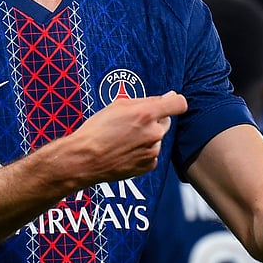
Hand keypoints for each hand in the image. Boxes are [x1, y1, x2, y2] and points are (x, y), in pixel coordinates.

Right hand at [66, 91, 187, 182]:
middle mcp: (154, 133)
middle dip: (152, 120)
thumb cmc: (96, 132)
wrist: (84, 159)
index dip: (173, 101)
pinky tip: (125, 150)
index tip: (169, 102)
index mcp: (146, 114)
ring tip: (123, 139)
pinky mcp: (148, 165)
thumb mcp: (118, 106)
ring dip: (146, 137)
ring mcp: (152, 151)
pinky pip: (151, 153)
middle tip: (131, 124)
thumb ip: (145, 100)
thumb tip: (166, 98)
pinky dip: (142, 151)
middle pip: (165, 121)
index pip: (178, 104)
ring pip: (156, 138)